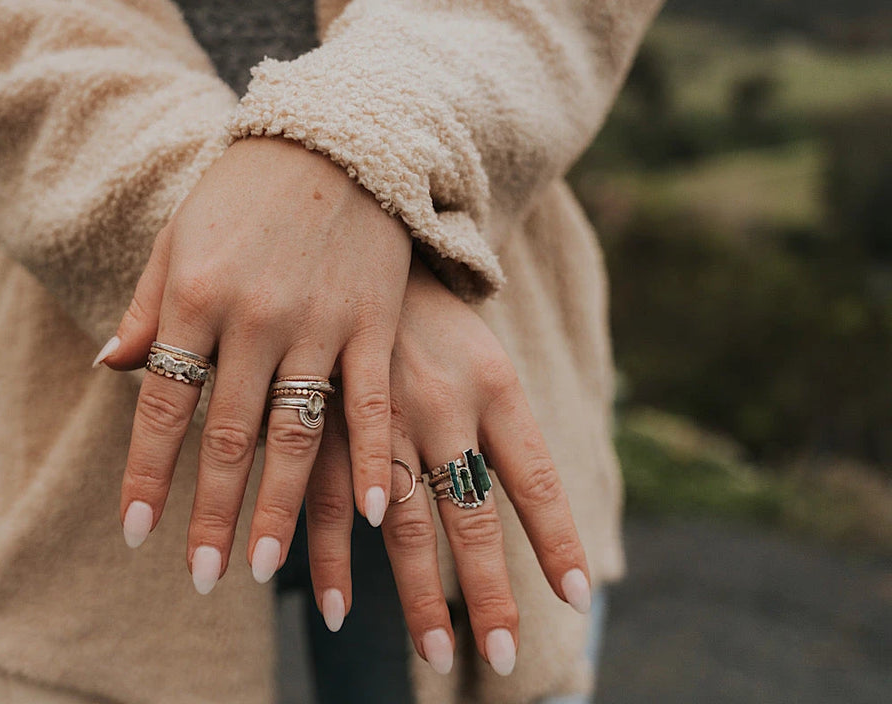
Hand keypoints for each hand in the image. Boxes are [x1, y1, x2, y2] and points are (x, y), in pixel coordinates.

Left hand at [98, 137, 411, 591]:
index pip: (163, 406)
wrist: (332, 136)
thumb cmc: (242, 191)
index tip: (135, 532)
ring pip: (295, 432)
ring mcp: (318, 321)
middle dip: (211, 513)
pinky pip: (370, 402)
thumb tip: (110, 368)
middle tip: (204, 578)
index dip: (146, 472)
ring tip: (263, 567)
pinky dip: (372, 457)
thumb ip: (147, 308)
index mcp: (195, 298)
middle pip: (227, 436)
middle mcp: (252, 317)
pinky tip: (371, 512)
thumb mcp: (180, 239)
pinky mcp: (373, 320)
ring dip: (278, 506)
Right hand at [304, 258, 590, 675]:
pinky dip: (332, 560)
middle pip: (469, 517)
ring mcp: (379, 414)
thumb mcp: (483, 356)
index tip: (575, 595)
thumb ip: (501, 428)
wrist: (361, 239)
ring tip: (437, 657)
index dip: (557, 539)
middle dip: (488, 594)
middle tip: (503, 659)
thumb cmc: (433, 314)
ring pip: (401, 524)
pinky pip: (328, 503)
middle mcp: (442, 404)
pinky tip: (340, 607)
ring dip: (420, 596)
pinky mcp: (323, 418)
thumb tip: (529, 503)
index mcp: (493, 385)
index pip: (534, 478)